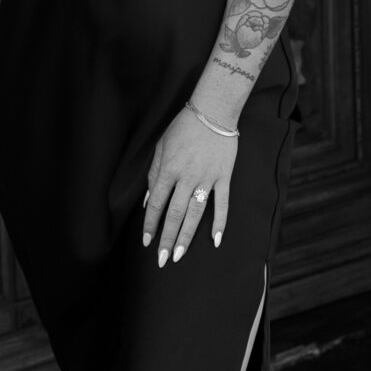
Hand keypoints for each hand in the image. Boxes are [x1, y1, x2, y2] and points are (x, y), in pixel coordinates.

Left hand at [143, 107, 238, 263]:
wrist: (213, 111)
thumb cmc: (183, 127)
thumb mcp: (161, 146)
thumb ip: (155, 173)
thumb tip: (151, 199)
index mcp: (168, 170)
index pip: (156, 204)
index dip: (150, 225)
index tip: (146, 242)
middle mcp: (186, 178)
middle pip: (175, 214)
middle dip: (167, 239)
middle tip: (162, 259)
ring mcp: (207, 179)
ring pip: (195, 214)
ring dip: (187, 236)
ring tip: (179, 255)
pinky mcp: (224, 177)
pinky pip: (222, 204)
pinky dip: (220, 222)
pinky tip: (216, 240)